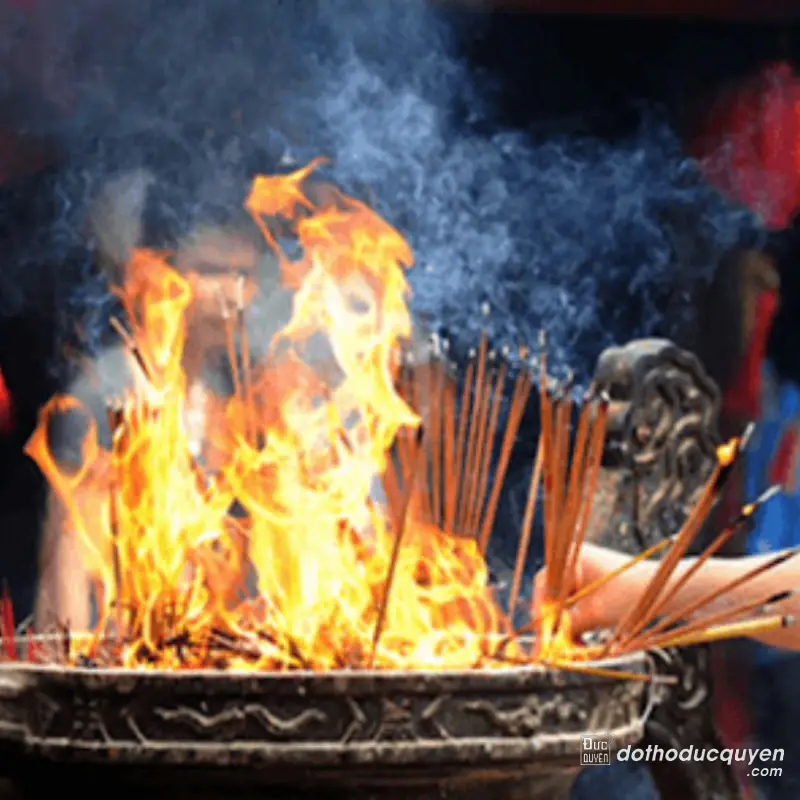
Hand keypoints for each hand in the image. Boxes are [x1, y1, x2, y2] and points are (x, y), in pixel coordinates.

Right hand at [531, 543, 651, 637]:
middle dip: (554, 621)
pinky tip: (583, 638)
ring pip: (565, 600)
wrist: (664, 591)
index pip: (543, 585)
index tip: (543, 635)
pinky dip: (578, 619)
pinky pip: (578, 601)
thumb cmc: (628, 596)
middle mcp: (576, 560)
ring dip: (567, 623)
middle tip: (556, 645)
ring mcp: (586, 570)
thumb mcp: (594, 614)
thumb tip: (548, 644)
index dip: (541, 612)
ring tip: (575, 645)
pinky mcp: (596, 582)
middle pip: (553, 593)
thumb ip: (567, 627)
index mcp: (571, 559)